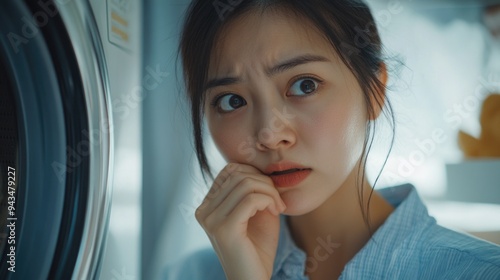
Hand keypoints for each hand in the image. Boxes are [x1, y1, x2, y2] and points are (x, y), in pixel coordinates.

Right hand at [195, 163, 286, 279]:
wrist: (254, 279)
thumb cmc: (258, 248)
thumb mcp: (255, 212)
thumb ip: (252, 190)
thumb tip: (258, 166)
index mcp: (208, 206)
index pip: (229, 170)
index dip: (254, 173)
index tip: (270, 192)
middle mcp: (204, 211)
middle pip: (238, 174)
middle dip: (264, 182)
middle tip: (278, 200)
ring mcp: (211, 220)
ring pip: (245, 184)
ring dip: (270, 192)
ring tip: (278, 207)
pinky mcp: (224, 229)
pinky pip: (251, 199)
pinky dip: (269, 200)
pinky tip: (275, 212)